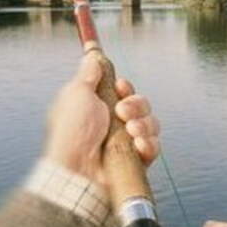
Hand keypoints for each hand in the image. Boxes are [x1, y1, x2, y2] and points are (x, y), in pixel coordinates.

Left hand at [45, 54, 159, 189]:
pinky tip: (137, 146)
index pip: (123, 92)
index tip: (120, 87)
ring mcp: (125, 144)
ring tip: (130, 131)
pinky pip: (154, 146)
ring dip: (144, 124)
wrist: (78, 171)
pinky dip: (148, 144)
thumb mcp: (77, 93)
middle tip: (121, 112)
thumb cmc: (72, 132)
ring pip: (151, 124)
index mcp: (98, 108)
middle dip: (136, 104)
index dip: (126, 88)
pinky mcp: (136, 162)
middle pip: (141, 105)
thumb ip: (88, 73)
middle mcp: (113, 124)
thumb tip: (91, 56)